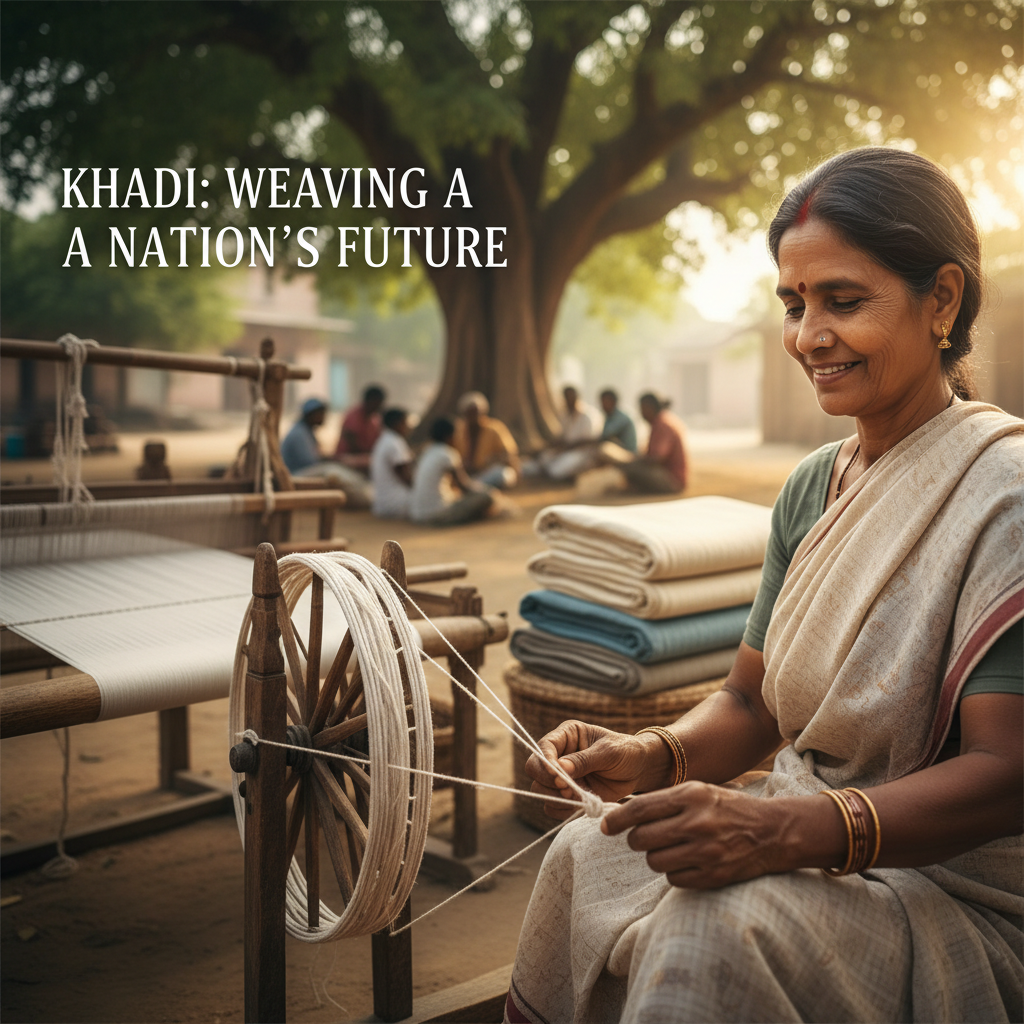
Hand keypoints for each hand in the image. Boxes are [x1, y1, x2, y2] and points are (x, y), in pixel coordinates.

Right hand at [524, 721, 663, 818]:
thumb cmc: (626, 752)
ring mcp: (562, 776)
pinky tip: (581, 804)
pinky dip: (563, 810)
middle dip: (550, 782)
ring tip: (580, 796)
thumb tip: (559, 768)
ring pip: (540, 789)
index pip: (543, 747)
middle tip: (570, 789)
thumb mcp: (608, 752)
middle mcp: (559, 754)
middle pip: (535, 770)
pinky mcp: (568, 795)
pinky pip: (553, 806)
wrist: (640, 770)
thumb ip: (584, 760)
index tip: (558, 776)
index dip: (546, 762)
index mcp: (567, 735)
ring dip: (557, 798)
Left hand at [601, 782, 804, 888]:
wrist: (773, 832)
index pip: (640, 809)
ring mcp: (706, 851)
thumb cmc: (728, 808)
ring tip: (673, 848)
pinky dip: (674, 873)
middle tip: (645, 838)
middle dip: (637, 840)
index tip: (604, 827)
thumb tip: (624, 815)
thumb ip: (665, 801)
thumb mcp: (699, 791)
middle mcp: (697, 822)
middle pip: (641, 838)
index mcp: (691, 795)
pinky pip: (673, 879)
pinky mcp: (713, 875)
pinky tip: (688, 862)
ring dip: (656, 856)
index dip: (616, 820)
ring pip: (654, 861)